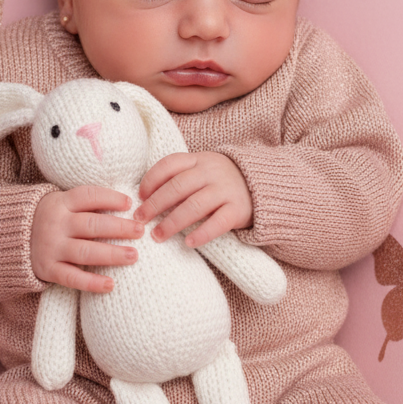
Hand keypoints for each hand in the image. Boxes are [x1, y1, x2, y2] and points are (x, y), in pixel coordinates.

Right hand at [31, 185, 143, 292]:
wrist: (9, 237)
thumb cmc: (49, 219)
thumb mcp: (62, 203)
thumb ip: (87, 204)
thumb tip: (128, 204)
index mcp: (60, 203)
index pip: (89, 196)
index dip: (111, 198)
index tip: (131, 204)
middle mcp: (55, 224)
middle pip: (92, 225)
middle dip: (119, 227)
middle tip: (141, 231)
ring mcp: (51, 248)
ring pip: (86, 252)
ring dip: (112, 254)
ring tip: (133, 256)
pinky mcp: (48, 269)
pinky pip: (72, 278)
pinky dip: (92, 283)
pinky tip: (111, 285)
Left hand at [134, 152, 252, 247]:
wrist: (263, 185)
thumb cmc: (222, 182)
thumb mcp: (203, 170)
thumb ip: (180, 177)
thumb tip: (145, 197)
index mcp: (199, 160)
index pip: (169, 164)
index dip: (151, 180)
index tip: (139, 197)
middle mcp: (211, 172)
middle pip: (178, 187)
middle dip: (155, 204)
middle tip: (140, 220)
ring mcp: (226, 190)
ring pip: (194, 206)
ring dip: (172, 222)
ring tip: (157, 235)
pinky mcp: (238, 210)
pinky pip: (218, 223)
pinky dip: (202, 234)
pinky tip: (189, 243)